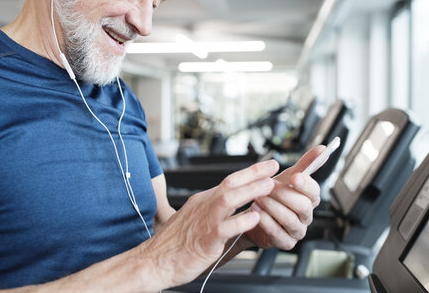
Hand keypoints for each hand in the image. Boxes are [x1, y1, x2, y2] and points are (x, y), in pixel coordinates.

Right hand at [141, 160, 279, 289]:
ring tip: (269, 185)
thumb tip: (236, 207)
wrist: (154, 261)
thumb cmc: (175, 244)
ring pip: (228, 200)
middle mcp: (204, 207)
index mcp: (203, 201)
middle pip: (230, 184)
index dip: (249, 173)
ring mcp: (205, 222)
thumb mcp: (196, 219)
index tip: (267, 167)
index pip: (229, 181)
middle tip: (273, 166)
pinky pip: (225, 228)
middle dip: (254, 173)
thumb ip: (215, 211)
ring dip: (250, 190)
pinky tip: (255, 217)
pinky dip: (241, 222)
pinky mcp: (205, 240)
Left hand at [244, 146, 325, 249]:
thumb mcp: (286, 177)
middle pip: (302, 206)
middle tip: (268, 185)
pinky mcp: (286, 243)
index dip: (306, 184)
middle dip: (283, 194)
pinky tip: (256, 211)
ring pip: (289, 219)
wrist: (252, 215)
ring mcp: (297, 231)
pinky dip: (265, 221)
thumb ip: (305, 164)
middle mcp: (306, 216)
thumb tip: (322, 148)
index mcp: (309, 199)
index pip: (314, 192)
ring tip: (258, 197)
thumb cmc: (272, 195)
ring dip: (272, 206)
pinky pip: (278, 233)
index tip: (295, 177)